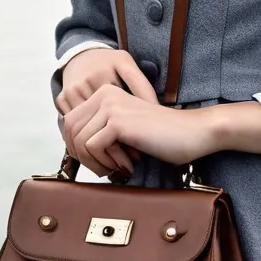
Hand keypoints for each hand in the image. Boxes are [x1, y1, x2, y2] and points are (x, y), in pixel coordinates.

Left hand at [55, 48, 157, 173]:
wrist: (190, 133)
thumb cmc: (160, 136)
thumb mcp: (122, 129)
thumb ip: (98, 130)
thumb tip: (72, 149)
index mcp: (104, 92)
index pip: (70, 122)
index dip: (77, 147)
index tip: (98, 161)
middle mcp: (104, 94)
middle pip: (70, 132)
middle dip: (84, 157)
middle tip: (107, 168)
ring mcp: (110, 106)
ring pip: (80, 142)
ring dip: (97, 162)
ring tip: (119, 167)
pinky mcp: (118, 122)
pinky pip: (93, 148)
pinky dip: (108, 162)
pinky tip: (128, 164)